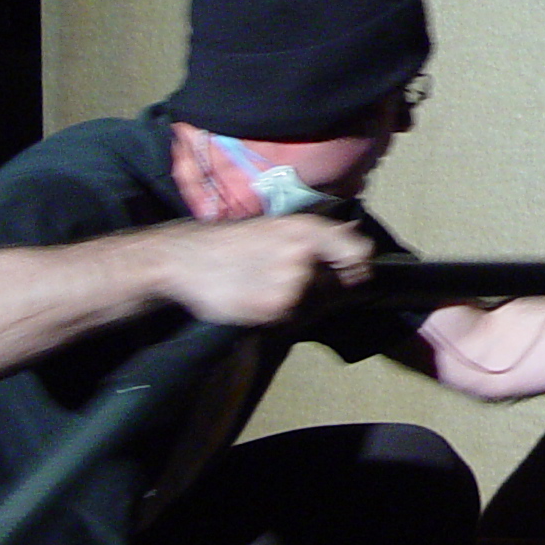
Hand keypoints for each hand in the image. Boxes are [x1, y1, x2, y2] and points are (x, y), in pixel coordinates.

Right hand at [157, 215, 373, 326]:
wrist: (185, 259)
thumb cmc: (234, 241)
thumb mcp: (277, 227)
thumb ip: (317, 236)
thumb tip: (353, 235)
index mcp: (306, 230)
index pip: (356, 252)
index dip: (358, 265)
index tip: (354, 273)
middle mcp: (303, 255)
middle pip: (332, 284)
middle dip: (317, 285)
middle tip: (281, 275)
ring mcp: (287, 284)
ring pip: (308, 303)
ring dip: (293, 300)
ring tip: (260, 283)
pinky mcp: (271, 309)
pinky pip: (285, 318)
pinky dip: (272, 312)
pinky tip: (250, 295)